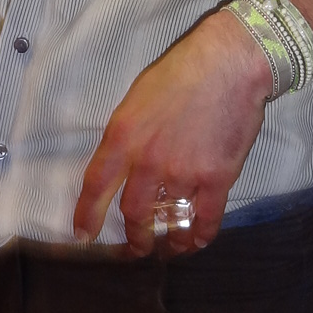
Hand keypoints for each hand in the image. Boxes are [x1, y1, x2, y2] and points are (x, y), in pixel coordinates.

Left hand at [73, 10, 271, 256]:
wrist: (230, 63)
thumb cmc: (183, 72)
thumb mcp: (138, 99)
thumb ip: (127, 135)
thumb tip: (123, 166)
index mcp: (123, 136)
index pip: (96, 186)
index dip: (87, 215)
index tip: (83, 235)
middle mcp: (149, 160)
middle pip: (134, 213)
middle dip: (134, 238)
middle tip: (135, 248)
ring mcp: (184, 172)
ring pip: (169, 221)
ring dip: (168, 241)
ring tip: (167, 250)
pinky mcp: (217, 177)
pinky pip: (205, 220)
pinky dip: (199, 237)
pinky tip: (195, 242)